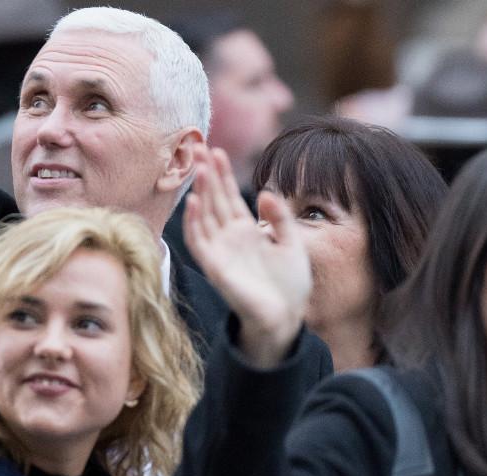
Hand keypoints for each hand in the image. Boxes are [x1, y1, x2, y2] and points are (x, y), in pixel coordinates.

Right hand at [184, 146, 310, 367]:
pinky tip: (194, 202)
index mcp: (246, 230)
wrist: (286, 318)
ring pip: (204, 216)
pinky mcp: (216, 267)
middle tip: (198, 146)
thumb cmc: (289, 284)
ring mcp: (221, 251)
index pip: (229, 196)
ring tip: (198, 167)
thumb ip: (281, 218)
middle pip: (213, 200)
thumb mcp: (293, 243)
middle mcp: (229, 237)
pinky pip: (200, 242)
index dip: (222, 174)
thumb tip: (267, 192)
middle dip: (206, 174)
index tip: (216, 150)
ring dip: (199, 192)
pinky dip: (194, 223)